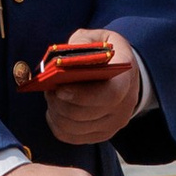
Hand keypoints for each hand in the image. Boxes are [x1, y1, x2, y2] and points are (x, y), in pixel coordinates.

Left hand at [43, 32, 142, 146]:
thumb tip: (64, 56)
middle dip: (59, 103)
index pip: (110, 95)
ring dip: (56, 113)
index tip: (60, 88)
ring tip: (50, 97)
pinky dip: (57, 125)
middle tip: (48, 89)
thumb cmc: (107, 54)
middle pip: (86, 115)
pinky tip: (53, 111)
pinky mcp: (101, 134)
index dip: (82, 95)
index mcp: (126, 78)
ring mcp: (114, 124)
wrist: (124, 74)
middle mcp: (124, 106)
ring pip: (75, 128)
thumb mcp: (100, 38)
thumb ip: (82, 42)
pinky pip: (72, 137)